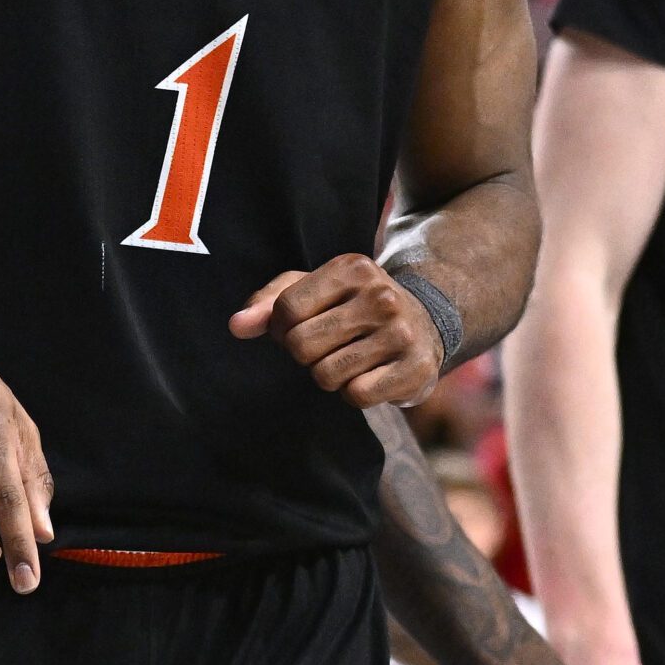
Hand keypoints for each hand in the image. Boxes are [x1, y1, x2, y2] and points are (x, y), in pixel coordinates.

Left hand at [229, 254, 441, 407]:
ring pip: (326, 375)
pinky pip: (356, 396)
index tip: (297, 328)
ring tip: (348, 359)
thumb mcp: (316, 288)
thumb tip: (237, 326)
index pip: (287, 309)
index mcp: (352, 268)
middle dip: (304, 354)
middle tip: (325, 347)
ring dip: (328, 375)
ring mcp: (401, 333)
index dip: (281, 328)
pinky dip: (353, 392)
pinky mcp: (414, 369)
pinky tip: (369, 374)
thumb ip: (270, 301)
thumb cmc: (355, 305)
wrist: (427, 323)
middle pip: (302, 345)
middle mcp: (380, 296)